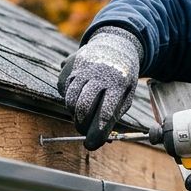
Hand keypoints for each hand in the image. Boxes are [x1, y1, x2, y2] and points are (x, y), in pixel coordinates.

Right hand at [58, 27, 141, 149]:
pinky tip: (80, 95)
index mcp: (118, 83)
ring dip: (74, 114)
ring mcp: (83, 68)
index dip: (96, 132)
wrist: (116, 46)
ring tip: (83, 114)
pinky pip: (63, 90)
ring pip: (70, 100)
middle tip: (85, 131)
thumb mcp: (126, 96)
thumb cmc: (122, 78)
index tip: (91, 145)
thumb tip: (98, 139)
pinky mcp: (70, 66)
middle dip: (81, 125)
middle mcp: (99, 74)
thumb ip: (113, 117)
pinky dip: (69, 98)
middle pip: (83, 107)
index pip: (104, 113)